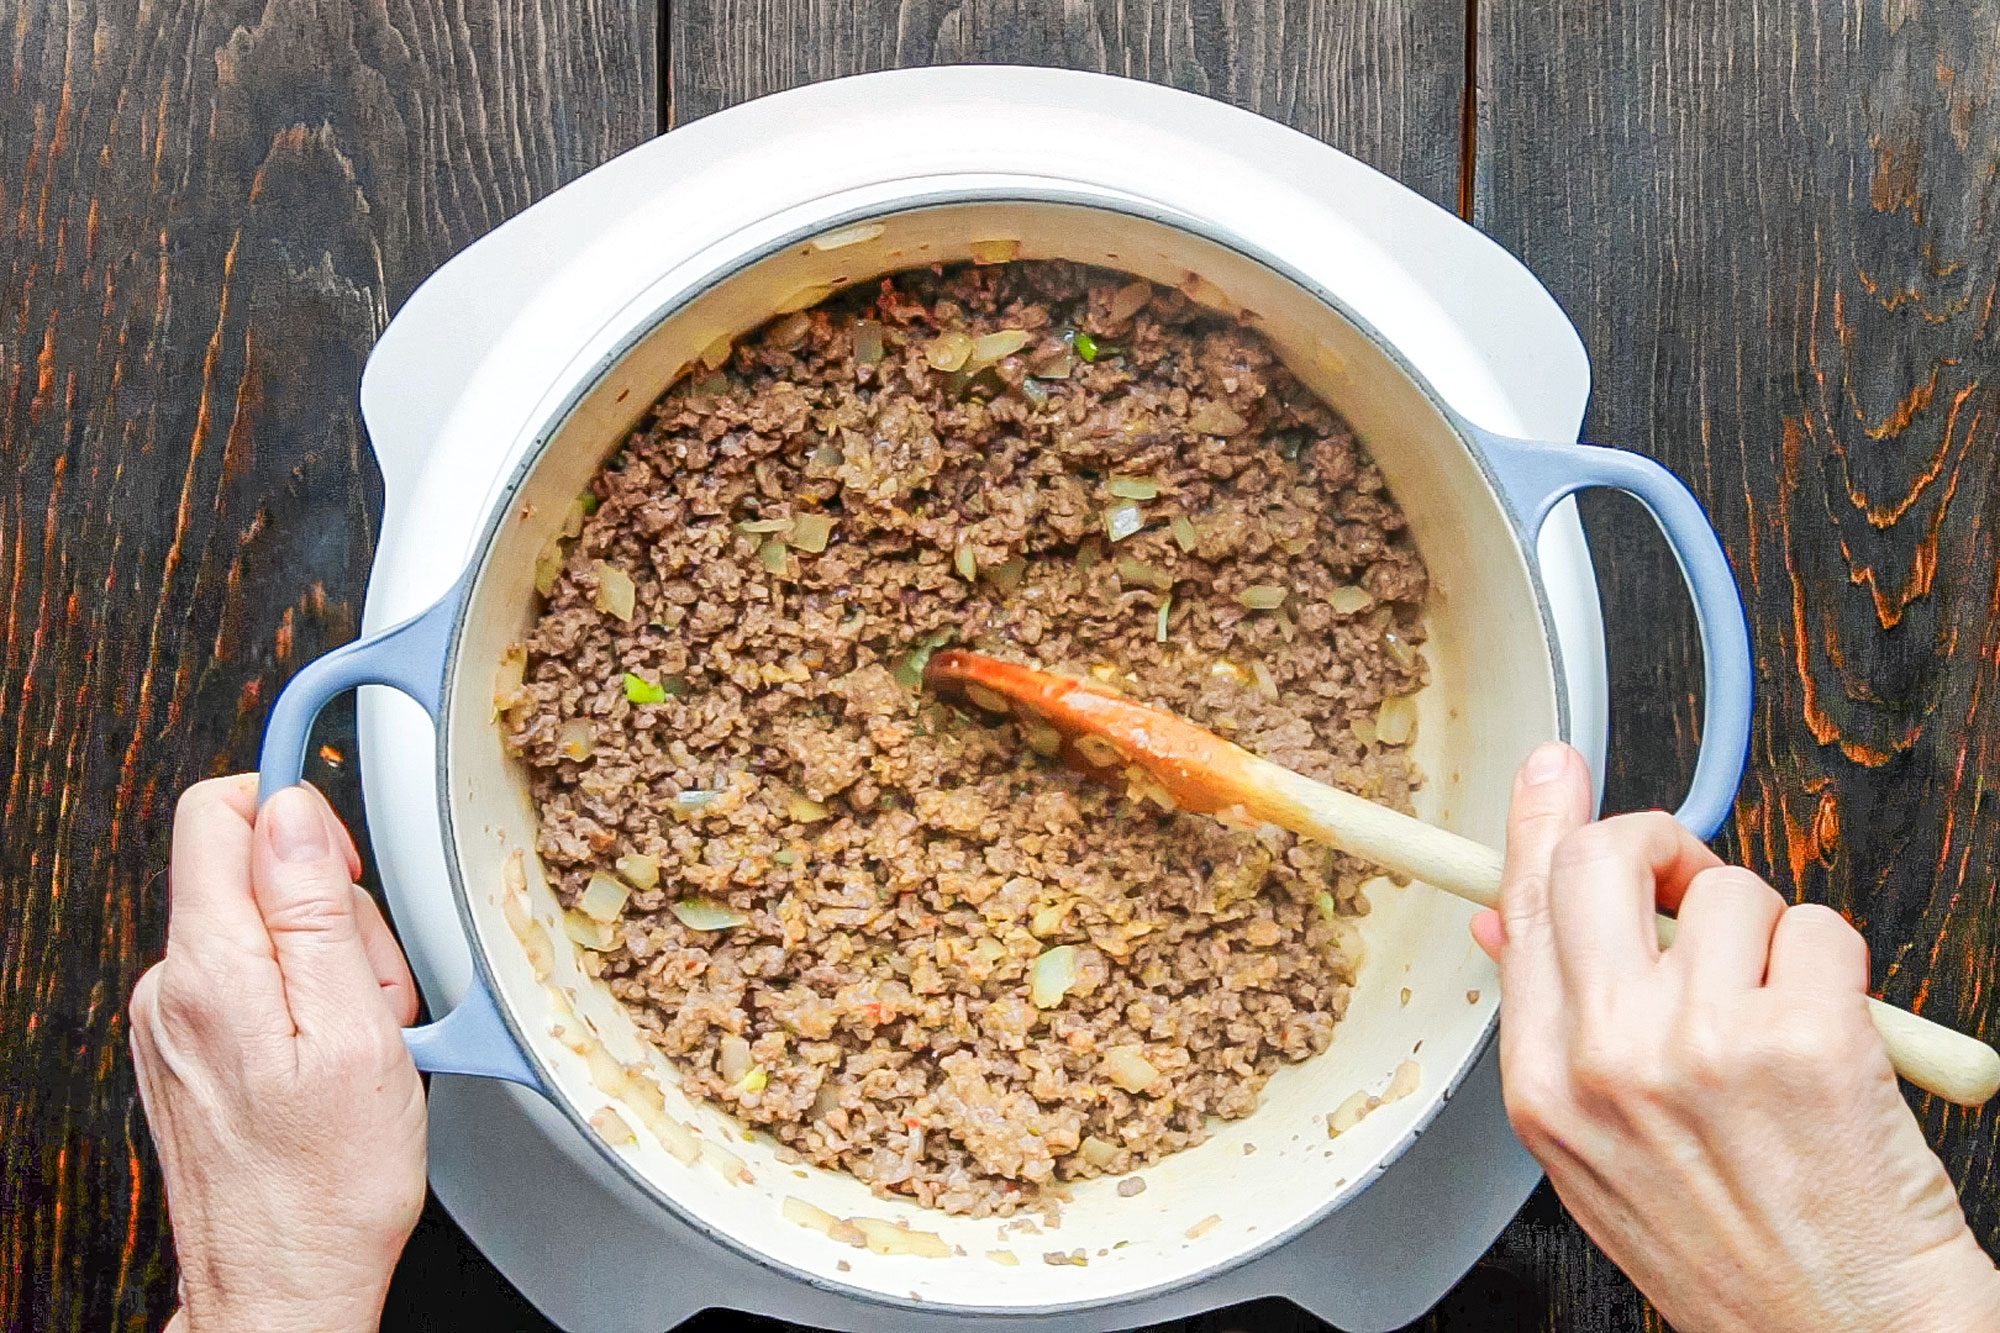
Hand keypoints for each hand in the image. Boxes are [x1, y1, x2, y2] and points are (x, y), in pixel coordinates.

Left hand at [129, 778, 425, 1332]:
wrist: (283, 1288)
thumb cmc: (329, 1184)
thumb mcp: (355, 1032)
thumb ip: (315, 911)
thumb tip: (290, 813)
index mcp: (211, 970)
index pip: (218, 813)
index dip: (294, 811)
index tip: (345, 852)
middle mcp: (172, 988)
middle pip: (255, 873)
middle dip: (334, 912)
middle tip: (375, 992)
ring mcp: (174, 1023)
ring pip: (264, 930)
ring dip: (329, 966)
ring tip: (362, 1040)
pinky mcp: (188, 1051)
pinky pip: (254, 982)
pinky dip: (306, 1005)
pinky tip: (335, 1060)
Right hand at [1473, 743, 1999, 1331]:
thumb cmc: (1730, 1249)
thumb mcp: (1595, 1151)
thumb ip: (1554, 1026)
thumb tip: (1509, 923)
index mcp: (1544, 1087)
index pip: (1526, 908)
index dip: (1540, 822)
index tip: (1554, 768)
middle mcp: (1610, 1059)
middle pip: (1603, 859)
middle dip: (1660, 843)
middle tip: (1691, 878)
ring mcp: (1705, 1045)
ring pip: (1730, 892)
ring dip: (1768, 934)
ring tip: (1779, 1017)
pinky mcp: (1806, 1039)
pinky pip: (1817, 928)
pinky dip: (1837, 967)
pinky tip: (1832, 1039)